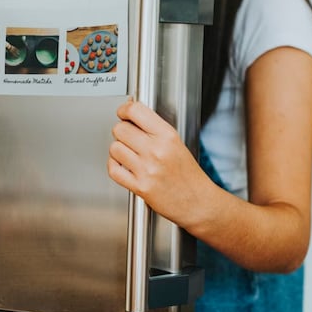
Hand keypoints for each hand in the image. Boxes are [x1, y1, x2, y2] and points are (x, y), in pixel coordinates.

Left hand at [107, 99, 210, 228]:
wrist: (197, 202)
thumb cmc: (189, 175)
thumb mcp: (177, 143)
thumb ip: (154, 129)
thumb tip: (131, 114)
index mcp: (167, 136)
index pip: (136, 111)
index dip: (124, 109)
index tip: (123, 112)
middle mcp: (156, 151)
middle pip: (120, 129)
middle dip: (121, 131)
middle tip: (128, 136)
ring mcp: (147, 169)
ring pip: (114, 148)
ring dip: (118, 150)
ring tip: (128, 153)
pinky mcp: (140, 187)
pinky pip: (113, 169)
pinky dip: (114, 165)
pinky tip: (123, 165)